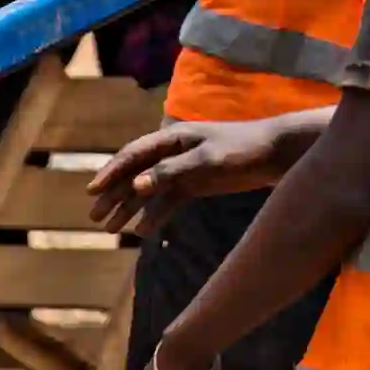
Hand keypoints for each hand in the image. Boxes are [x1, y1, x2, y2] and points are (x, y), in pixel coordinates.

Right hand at [92, 116, 308, 230]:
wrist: (277, 154)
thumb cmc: (243, 149)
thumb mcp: (208, 160)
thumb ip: (172, 172)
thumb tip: (137, 185)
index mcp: (173, 137)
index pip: (134, 155)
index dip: (111, 172)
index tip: (92, 191)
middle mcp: (174, 152)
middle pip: (136, 174)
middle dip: (114, 195)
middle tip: (95, 217)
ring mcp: (184, 169)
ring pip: (149, 191)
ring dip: (130, 208)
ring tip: (111, 229)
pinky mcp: (196, 184)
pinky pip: (168, 201)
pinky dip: (154, 215)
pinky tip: (141, 232)